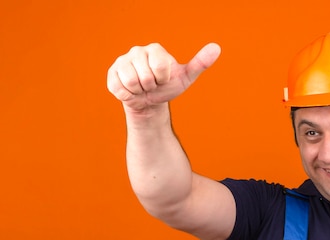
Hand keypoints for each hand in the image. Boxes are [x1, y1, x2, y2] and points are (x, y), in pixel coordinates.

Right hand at [106, 42, 220, 111]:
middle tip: (153, 85)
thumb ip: (200, 63)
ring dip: (140, 92)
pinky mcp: (112, 74)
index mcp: (155, 49)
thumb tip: (217, 48)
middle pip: (146, 77)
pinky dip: (128, 96)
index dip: (163, 80)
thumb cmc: (168, 87)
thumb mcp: (186, 78)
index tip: (164, 79)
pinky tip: (131, 91)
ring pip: (131, 82)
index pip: (160, 68)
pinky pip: (119, 88)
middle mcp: (137, 51)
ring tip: (142, 88)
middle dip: (152, 87)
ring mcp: (122, 61)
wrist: (150, 101)